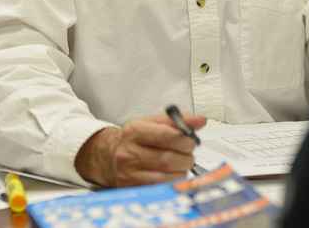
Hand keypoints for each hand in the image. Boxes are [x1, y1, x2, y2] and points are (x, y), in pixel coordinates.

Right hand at [75, 111, 206, 186]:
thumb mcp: (151, 122)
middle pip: (168, 158)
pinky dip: (174, 180)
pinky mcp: (133, 188)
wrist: (108, 156)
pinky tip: (173, 173)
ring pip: (167, 175)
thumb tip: (200, 121)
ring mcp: (129, 173)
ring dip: (182, 169)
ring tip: (181, 162)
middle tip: (189, 152)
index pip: (166, 135)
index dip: (184, 138)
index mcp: (134, 131)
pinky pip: (162, 187)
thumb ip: (176, 121)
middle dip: (186, 156)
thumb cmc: (134, 138)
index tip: (191, 139)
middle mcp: (129, 153)